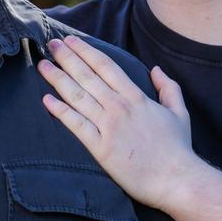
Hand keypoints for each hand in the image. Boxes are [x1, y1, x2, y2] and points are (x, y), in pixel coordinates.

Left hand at [37, 35, 198, 210]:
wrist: (176, 180)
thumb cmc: (178, 149)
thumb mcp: (179, 113)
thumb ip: (169, 88)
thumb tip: (155, 69)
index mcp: (136, 98)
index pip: (106, 67)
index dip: (86, 51)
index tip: (71, 40)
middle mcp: (119, 107)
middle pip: (87, 76)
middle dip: (67, 57)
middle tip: (50, 43)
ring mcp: (109, 127)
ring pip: (77, 96)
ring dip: (58, 78)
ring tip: (42, 65)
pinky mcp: (100, 148)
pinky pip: (76, 125)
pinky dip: (60, 111)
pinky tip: (46, 100)